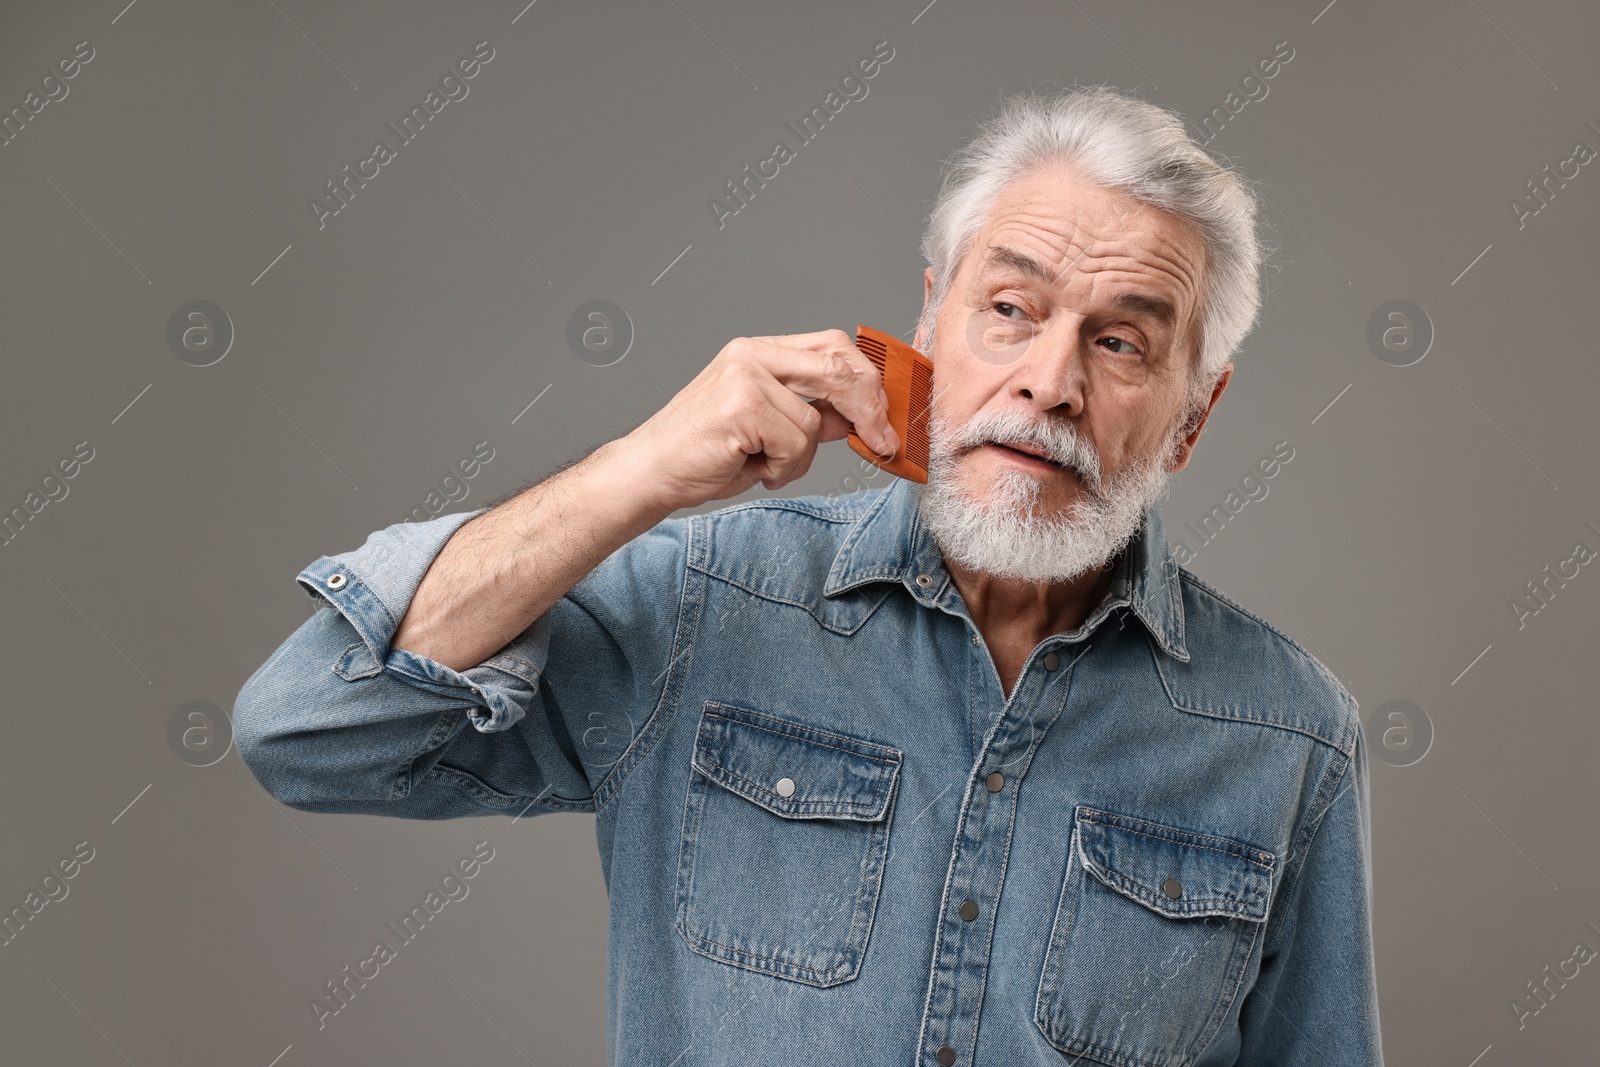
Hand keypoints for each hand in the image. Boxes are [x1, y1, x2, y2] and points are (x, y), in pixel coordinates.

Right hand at [613, 329, 899, 511]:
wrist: (650, 473)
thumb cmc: (705, 453)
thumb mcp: (768, 427)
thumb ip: (810, 412)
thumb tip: (862, 417)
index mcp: (758, 351)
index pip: (834, 347)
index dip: (869, 382)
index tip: (887, 419)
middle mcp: (752, 354)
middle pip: (838, 366)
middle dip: (870, 409)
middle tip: (883, 443)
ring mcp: (745, 377)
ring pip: (816, 421)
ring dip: (800, 458)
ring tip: (766, 466)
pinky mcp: (742, 407)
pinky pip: (796, 444)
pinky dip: (782, 469)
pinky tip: (753, 469)